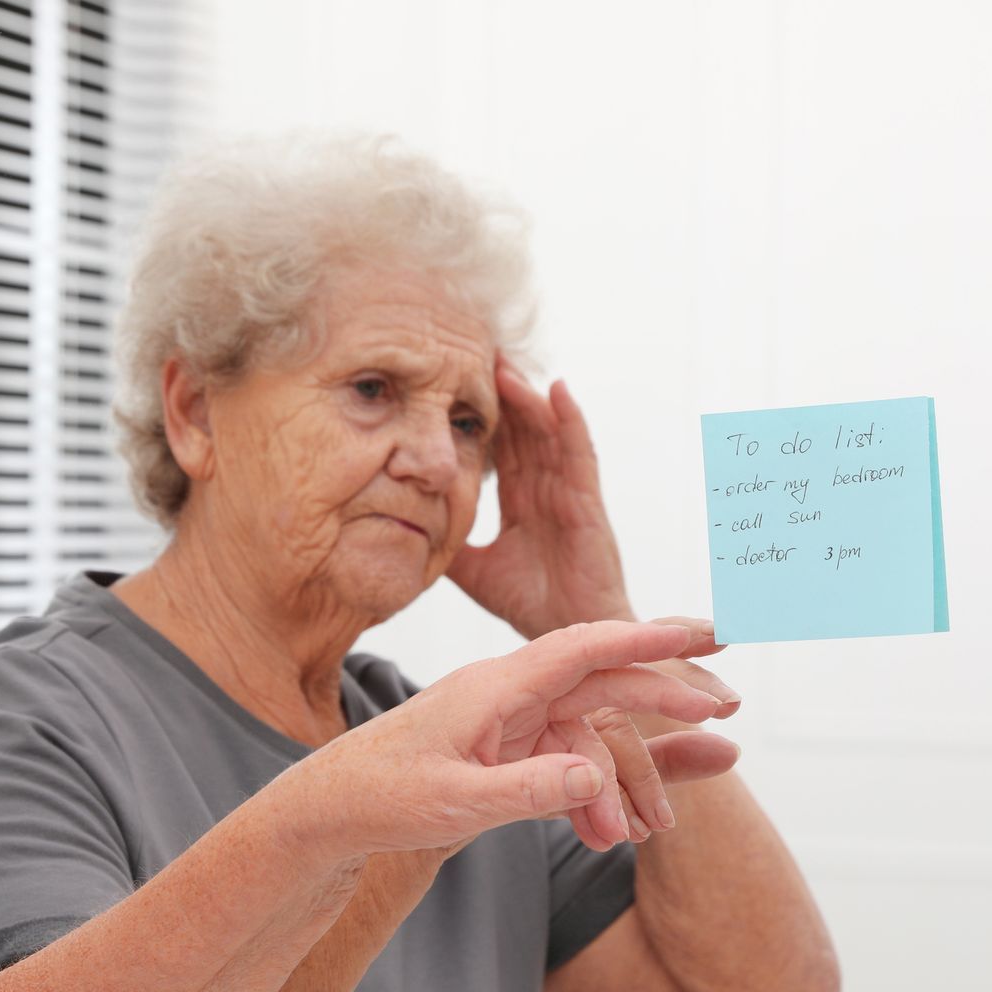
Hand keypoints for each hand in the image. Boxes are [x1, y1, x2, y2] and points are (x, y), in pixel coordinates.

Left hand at [290, 621, 721, 857]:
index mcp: (495, 686)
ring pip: (589, 735)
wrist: (333, 812)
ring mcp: (509, 721)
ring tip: (651, 832)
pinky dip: (590, 800)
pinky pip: (566, 765)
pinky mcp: (505, 750)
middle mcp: (508, 693)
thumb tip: (594, 780)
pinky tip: (605, 839)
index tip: (701, 635)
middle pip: (602, 679)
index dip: (645, 638)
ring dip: (621, 782)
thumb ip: (526, 791)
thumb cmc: (381, 797)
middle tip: (727, 704)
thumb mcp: (453, 803)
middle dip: (666, 691)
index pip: (582, 647)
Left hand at [447, 358, 632, 638]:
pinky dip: (570, 420)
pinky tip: (557, 390)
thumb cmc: (533, 606)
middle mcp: (546, 488)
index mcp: (522, 500)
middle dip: (501, 393)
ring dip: (527, 397)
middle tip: (473, 353)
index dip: (482, 415)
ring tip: (503, 364)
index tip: (453, 382)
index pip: (500, 446)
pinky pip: (578, 452)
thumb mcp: (475, 570)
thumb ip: (449, 544)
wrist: (568, 637)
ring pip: (546, 432)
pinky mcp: (587, 502)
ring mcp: (568, 492)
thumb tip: (403, 524)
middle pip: (522, 429)